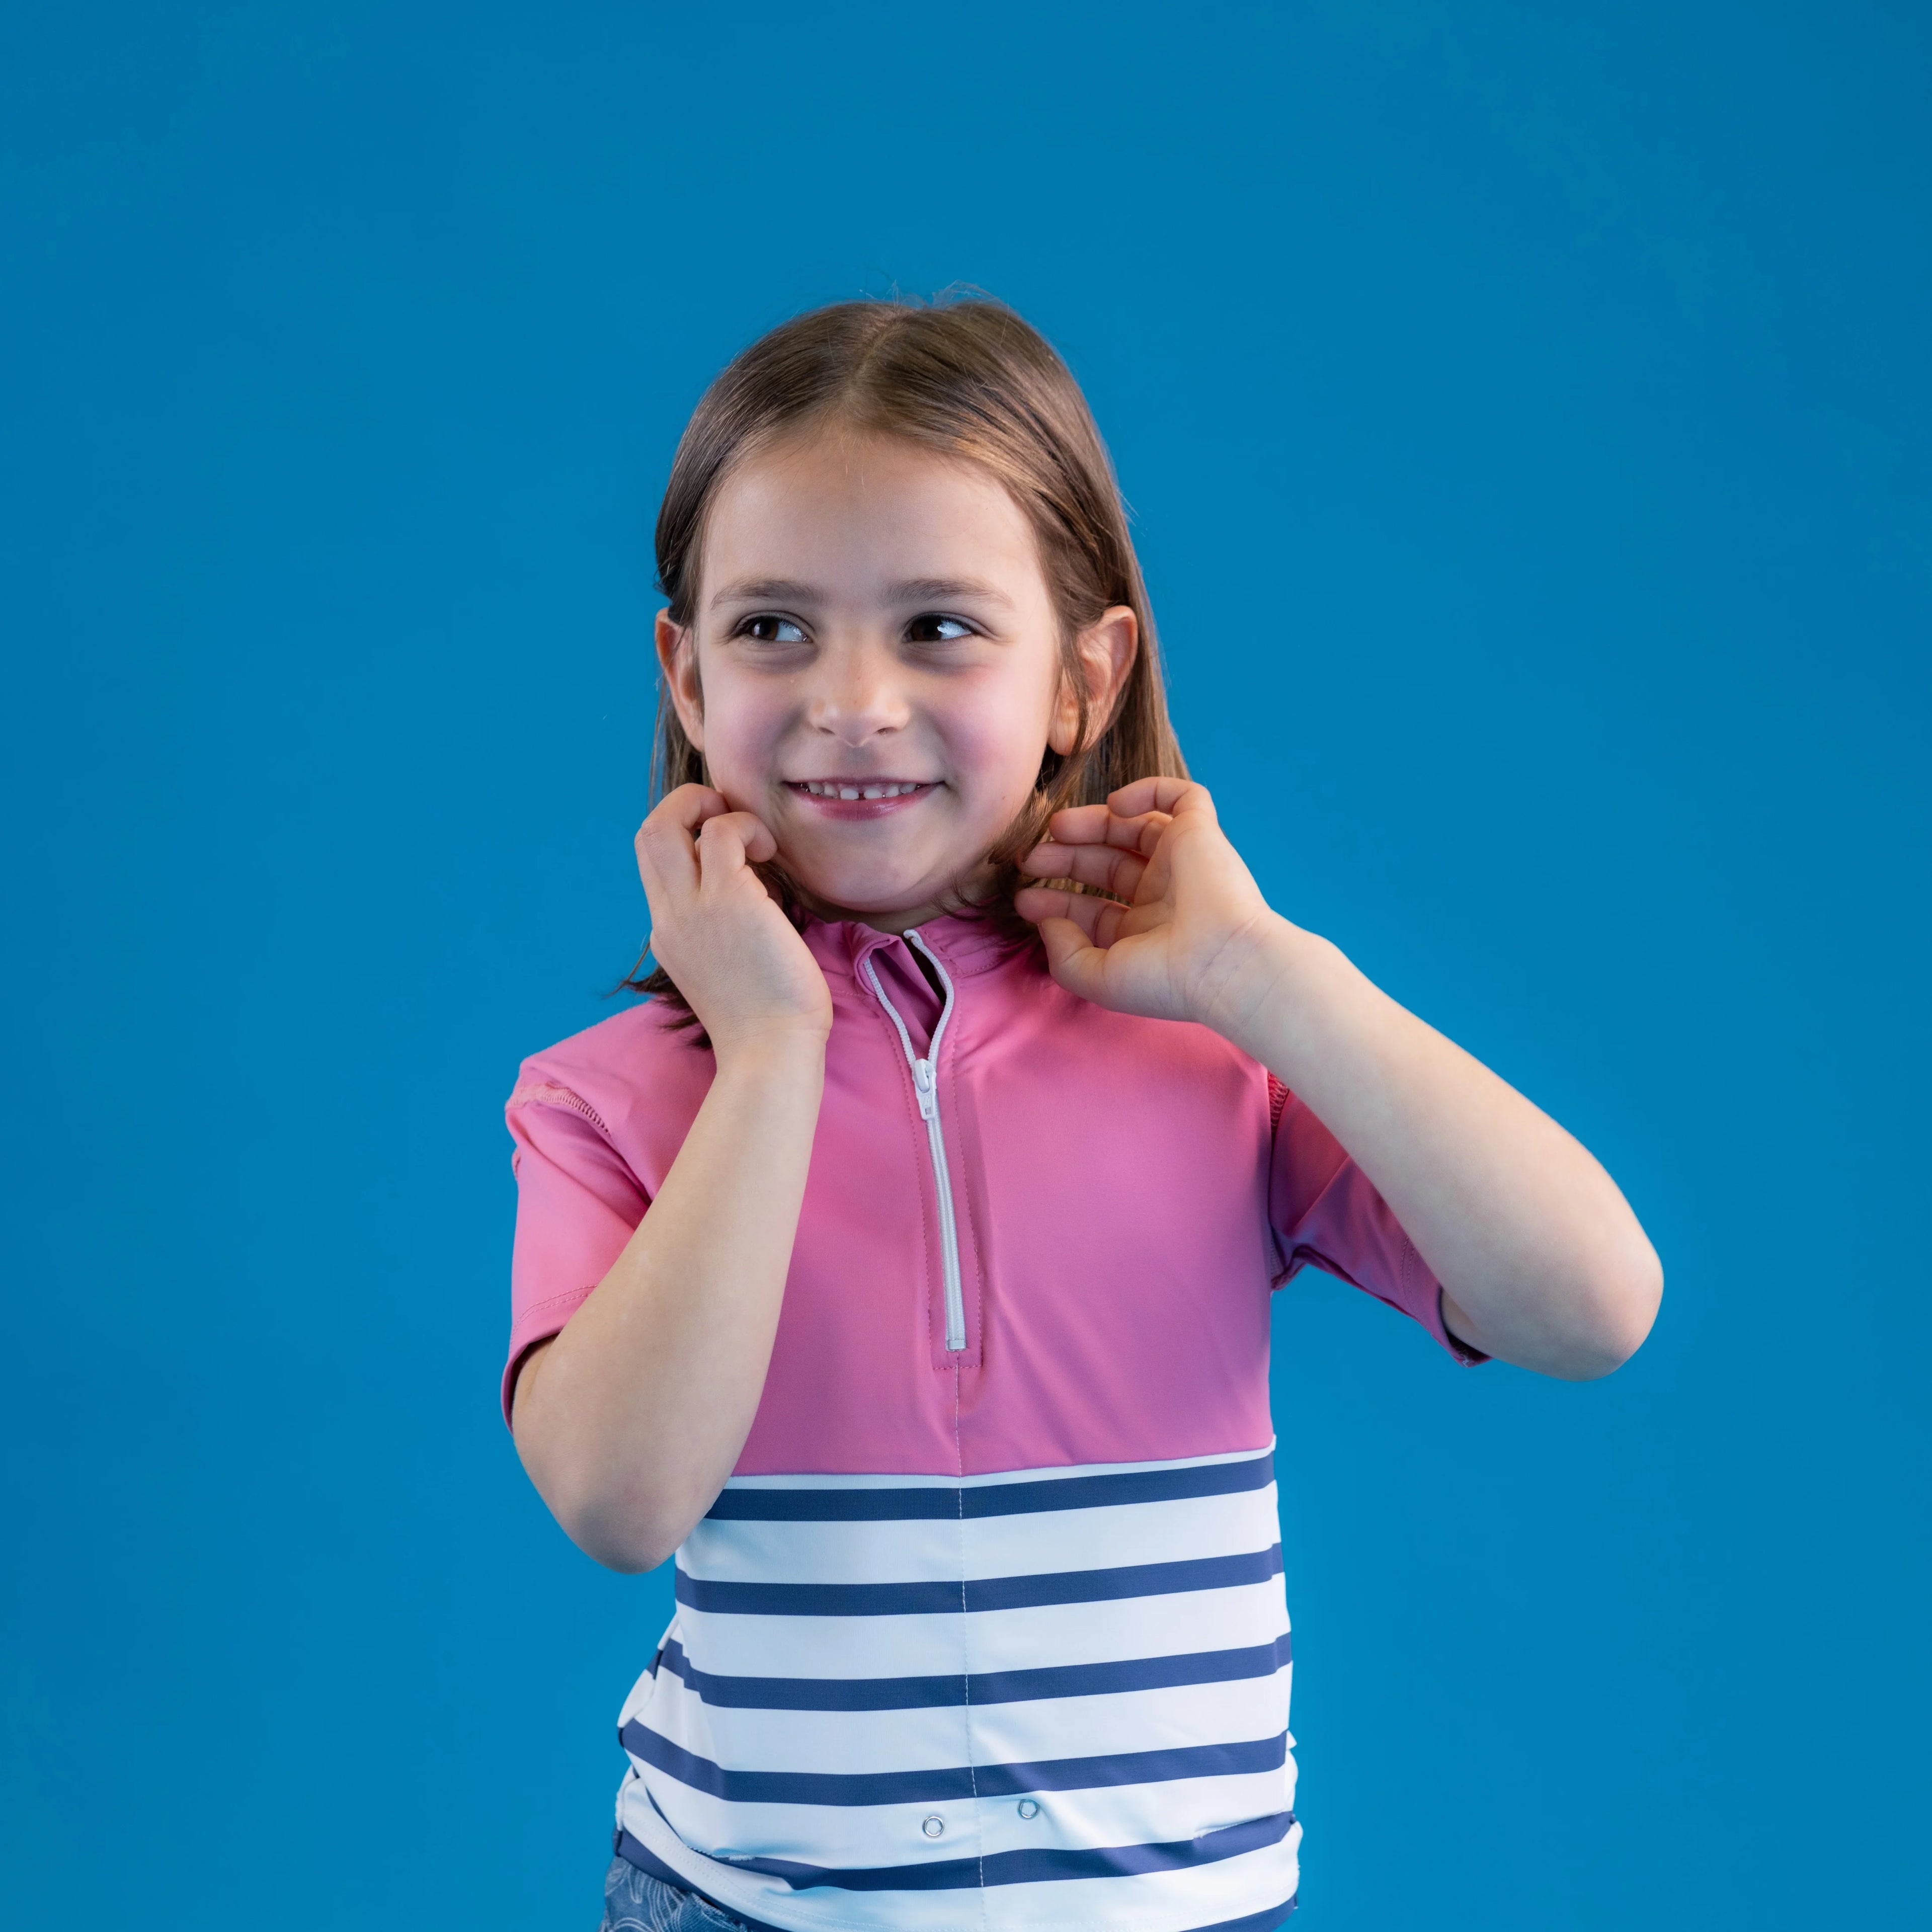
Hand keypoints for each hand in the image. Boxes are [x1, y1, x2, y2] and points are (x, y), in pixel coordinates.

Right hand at [635, 785, 831, 1057]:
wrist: (770, 1053)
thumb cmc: (767, 1018)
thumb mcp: (727, 968)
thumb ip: (722, 929)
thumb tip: (755, 890)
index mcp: (668, 932)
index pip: (654, 862)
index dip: (685, 833)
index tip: (725, 840)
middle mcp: (668, 917)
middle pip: (646, 833)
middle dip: (684, 805)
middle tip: (729, 817)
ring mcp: (691, 909)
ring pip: (667, 823)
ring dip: (716, 811)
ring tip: (757, 842)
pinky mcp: (727, 900)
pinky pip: (720, 833)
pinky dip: (745, 827)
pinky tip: (770, 852)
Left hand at [1014, 777, 1287, 1033]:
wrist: (1223, 962)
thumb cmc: (1164, 980)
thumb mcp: (1097, 978)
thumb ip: (1063, 955)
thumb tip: (1047, 923)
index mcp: (1144, 933)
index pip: (1093, 908)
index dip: (1056, 901)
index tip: (1024, 900)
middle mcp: (1164, 896)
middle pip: (1106, 863)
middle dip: (1065, 858)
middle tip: (1029, 857)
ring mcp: (1183, 863)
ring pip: (1134, 827)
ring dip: (1092, 823)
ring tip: (1056, 827)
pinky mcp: (1202, 834)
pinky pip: (1181, 797)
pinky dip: (1148, 790)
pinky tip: (1116, 805)